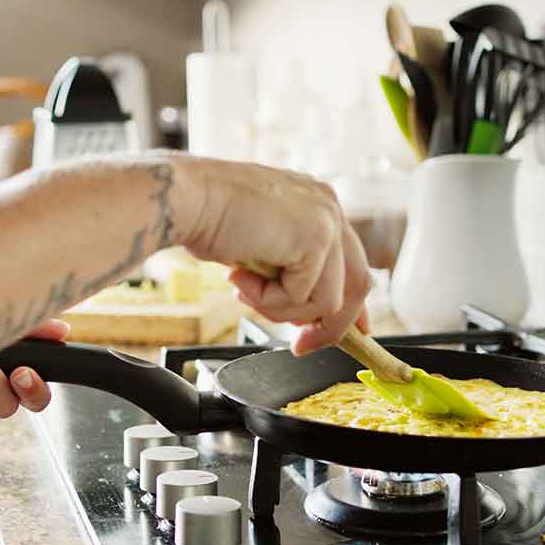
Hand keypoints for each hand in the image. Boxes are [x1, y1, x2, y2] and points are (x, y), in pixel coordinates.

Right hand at [171, 156, 371, 354]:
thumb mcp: (261, 247)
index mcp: (319, 204)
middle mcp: (330, 207)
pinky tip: (239, 279)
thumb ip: (289, 270)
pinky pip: (303, 299)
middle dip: (331, 326)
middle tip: (300, 346)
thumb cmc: (207, 217)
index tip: (341, 333)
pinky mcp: (315, 239)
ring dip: (282, 310)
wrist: (186, 199)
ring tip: (245, 291)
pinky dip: (268, 301)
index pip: (353, 262)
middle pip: (358, 283)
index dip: (350, 305)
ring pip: (329, 301)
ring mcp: (327, 222)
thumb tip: (306, 315)